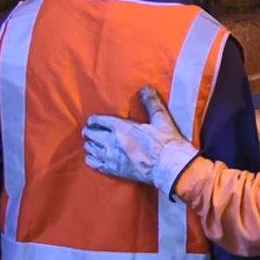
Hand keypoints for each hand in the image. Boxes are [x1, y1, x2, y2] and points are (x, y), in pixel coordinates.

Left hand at [83, 86, 198, 193]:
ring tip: (93, 142)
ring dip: (90, 143)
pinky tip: (94, 156)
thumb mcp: (161, 119)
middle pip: (90, 134)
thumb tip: (145, 89)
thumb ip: (151, 103)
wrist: (169, 166)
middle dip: (89, 131)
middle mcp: (111, 142)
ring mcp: (110, 157)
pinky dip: (91, 158)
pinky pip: (93, 163)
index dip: (94, 120)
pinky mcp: (113, 170)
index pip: (98, 120)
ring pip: (89, 148)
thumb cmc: (167, 143)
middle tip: (91, 130)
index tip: (94, 120)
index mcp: (121, 127)